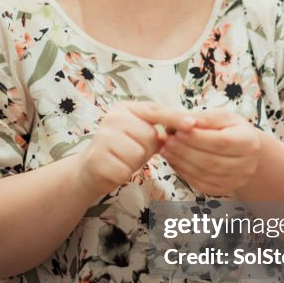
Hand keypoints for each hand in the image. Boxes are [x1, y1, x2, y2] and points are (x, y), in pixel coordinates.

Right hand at [79, 101, 194, 199]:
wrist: (91, 169)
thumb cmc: (123, 150)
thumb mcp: (142, 135)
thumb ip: (161, 129)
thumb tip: (189, 126)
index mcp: (126, 108)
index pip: (155, 110)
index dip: (175, 118)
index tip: (193, 124)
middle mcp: (113, 117)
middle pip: (149, 135)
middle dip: (146, 149)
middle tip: (131, 150)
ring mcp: (103, 136)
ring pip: (138, 153)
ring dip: (135, 163)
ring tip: (123, 159)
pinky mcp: (97, 157)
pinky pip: (125, 169)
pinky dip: (124, 173)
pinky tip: (114, 168)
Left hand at [161, 109, 261, 195]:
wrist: (245, 150)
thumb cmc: (231, 129)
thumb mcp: (223, 117)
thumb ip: (205, 118)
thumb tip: (185, 122)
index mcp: (249, 142)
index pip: (221, 142)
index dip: (198, 138)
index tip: (178, 131)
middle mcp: (247, 165)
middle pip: (212, 161)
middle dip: (185, 151)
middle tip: (167, 141)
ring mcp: (236, 181)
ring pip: (204, 175)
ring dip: (181, 162)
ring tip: (166, 150)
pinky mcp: (224, 190)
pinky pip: (201, 184)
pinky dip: (184, 173)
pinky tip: (174, 162)